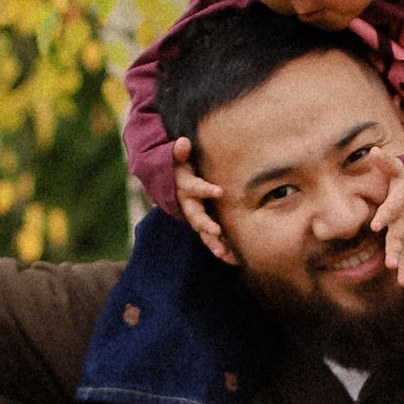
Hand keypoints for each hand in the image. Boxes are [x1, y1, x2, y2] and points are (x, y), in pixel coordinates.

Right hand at [167, 136, 231, 262]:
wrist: (169, 182)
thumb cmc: (181, 165)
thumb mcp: (177, 157)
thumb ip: (179, 152)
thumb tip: (182, 143)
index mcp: (185, 187)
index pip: (195, 188)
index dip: (205, 189)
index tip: (219, 191)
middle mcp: (188, 204)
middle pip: (196, 216)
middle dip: (206, 225)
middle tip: (217, 232)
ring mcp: (194, 216)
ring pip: (202, 232)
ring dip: (213, 243)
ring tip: (224, 254)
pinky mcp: (202, 224)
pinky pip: (210, 239)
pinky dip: (221, 249)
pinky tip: (234, 260)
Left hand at [368, 157, 403, 288]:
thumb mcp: (400, 168)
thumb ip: (386, 163)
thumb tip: (373, 151)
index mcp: (400, 202)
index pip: (390, 209)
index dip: (383, 216)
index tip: (374, 226)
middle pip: (400, 237)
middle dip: (396, 251)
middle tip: (391, 265)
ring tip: (403, 282)